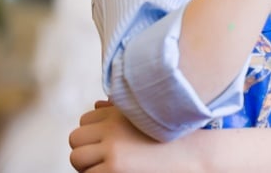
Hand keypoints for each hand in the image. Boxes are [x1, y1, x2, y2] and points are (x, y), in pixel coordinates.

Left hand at [69, 101, 187, 172]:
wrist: (194, 155)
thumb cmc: (175, 137)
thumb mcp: (150, 116)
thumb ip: (121, 109)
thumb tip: (96, 105)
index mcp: (121, 113)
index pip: (85, 120)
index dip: (93, 133)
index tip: (106, 142)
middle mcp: (113, 129)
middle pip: (76, 138)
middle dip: (85, 149)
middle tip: (101, 159)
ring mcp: (112, 151)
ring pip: (77, 158)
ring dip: (87, 165)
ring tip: (106, 168)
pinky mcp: (113, 170)